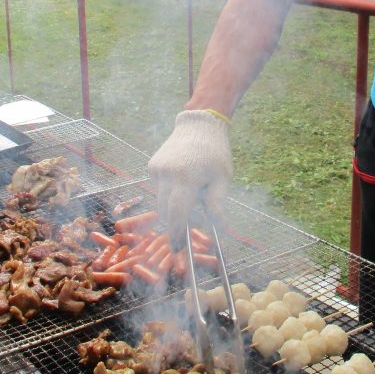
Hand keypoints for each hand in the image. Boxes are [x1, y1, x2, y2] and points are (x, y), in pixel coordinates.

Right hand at [148, 110, 232, 248]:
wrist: (199, 124)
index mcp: (186, 178)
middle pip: (165, 211)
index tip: (178, 248)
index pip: (177, 214)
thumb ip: (217, 205)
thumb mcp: (222, 179)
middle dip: (175, 225)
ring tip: (193, 197)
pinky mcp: (152, 166)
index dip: (177, 233)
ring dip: (173, 207)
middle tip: (187, 233)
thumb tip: (220, 229)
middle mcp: (167, 174)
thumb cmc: (215, 152)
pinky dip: (169, 192)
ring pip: (160, 201)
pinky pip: (159, 188)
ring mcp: (156, 169)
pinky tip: (184, 180)